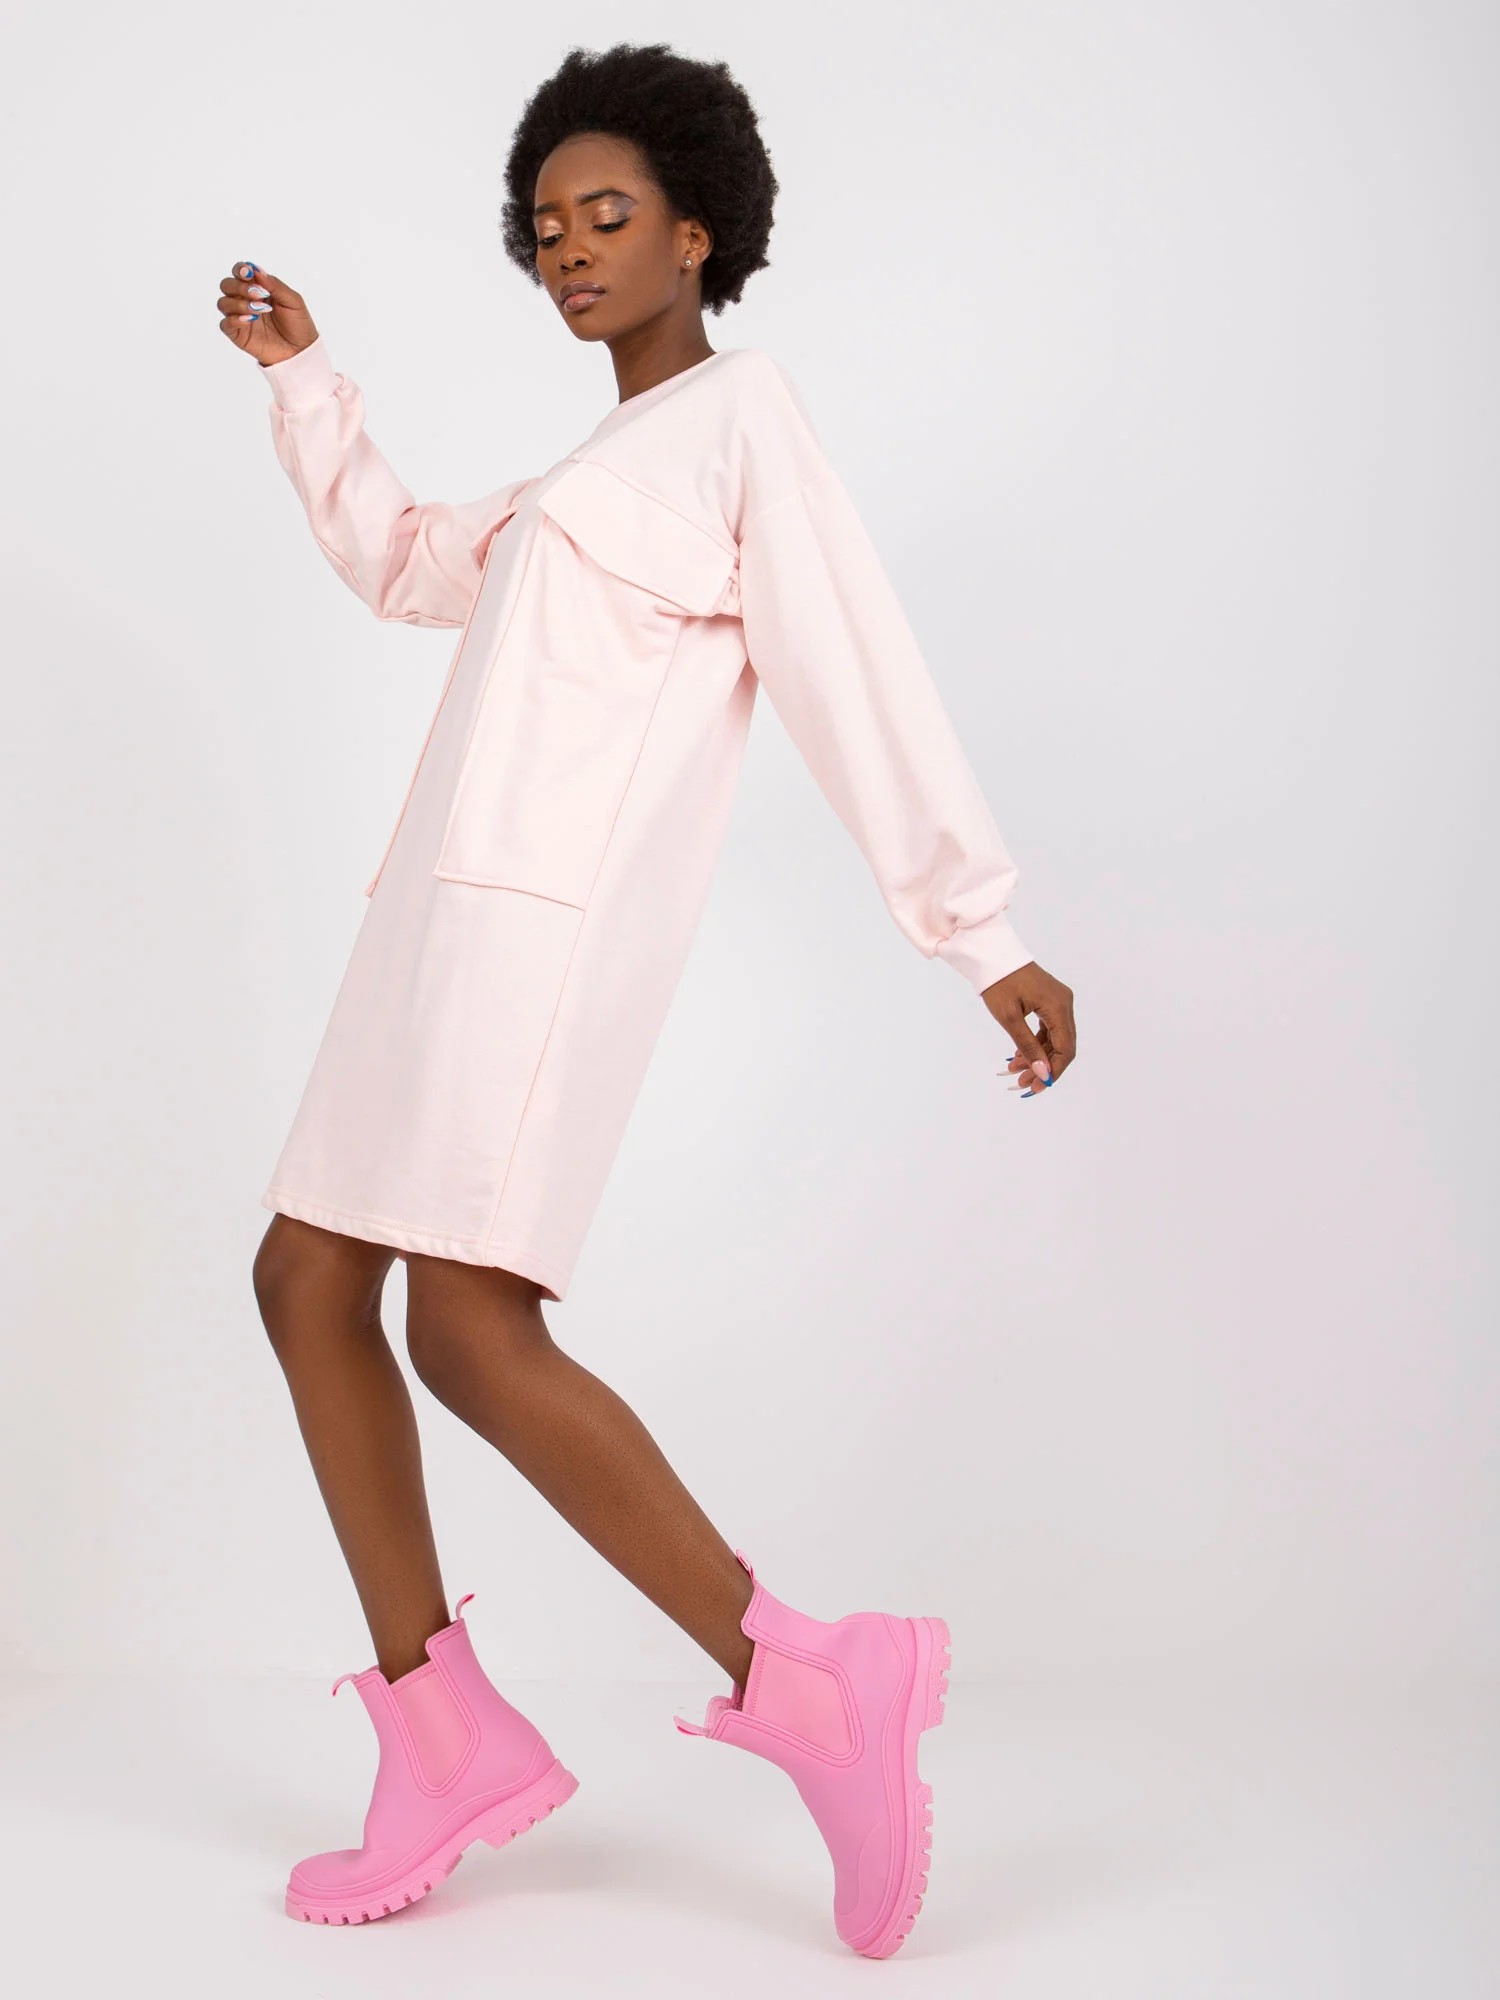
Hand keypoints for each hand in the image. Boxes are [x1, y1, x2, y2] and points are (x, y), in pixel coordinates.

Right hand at [216, 261, 318, 368]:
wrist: (302, 352)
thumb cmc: (299, 325)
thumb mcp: (293, 301)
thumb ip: (274, 285)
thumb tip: (256, 270)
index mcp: (257, 288)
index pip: (240, 273)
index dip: (240, 270)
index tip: (249, 273)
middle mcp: (245, 300)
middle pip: (227, 285)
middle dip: (239, 286)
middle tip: (258, 294)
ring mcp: (240, 317)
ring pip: (223, 303)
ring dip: (239, 303)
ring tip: (259, 310)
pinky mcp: (238, 334)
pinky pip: (225, 324)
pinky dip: (234, 319)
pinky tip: (250, 320)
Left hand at [982, 961, 1075, 1097]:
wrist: (991, 954)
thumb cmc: (998, 982)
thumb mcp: (1009, 1018)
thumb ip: (1028, 1046)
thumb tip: (1042, 1073)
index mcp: (1059, 1007)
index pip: (1066, 1048)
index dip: (1054, 1071)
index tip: (1037, 1087)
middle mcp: (1064, 1003)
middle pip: (1062, 1045)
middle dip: (1044, 1066)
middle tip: (1023, 1082)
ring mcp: (1059, 1001)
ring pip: (1054, 1038)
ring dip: (1038, 1056)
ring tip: (1016, 1070)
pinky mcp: (1049, 1000)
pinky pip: (1048, 1028)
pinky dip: (1036, 1043)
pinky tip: (1019, 1055)